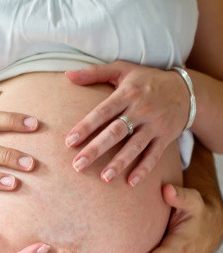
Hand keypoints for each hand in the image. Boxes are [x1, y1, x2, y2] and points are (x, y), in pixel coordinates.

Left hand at [65, 61, 189, 186]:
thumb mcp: (122, 69)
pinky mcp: (165, 137)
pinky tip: (131, 183)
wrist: (185, 90)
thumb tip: (67, 74)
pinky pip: (154, 155)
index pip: (102, 112)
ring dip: (119, 163)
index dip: (86, 126)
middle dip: (96, 149)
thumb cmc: (146, 80)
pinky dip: (144, 169)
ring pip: (134, 146)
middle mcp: (140, 110)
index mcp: (127, 94)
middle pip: (115, 132)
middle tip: (78, 165)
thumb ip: (94, 72)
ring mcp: (154, 125)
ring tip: (104, 178)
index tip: (69, 142)